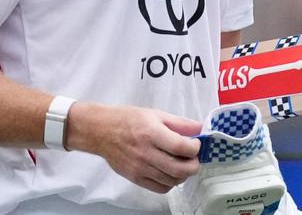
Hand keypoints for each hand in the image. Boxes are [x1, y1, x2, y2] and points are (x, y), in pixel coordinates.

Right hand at [66, 102, 201, 193]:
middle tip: (194, 158)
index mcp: (151, 133)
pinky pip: (160, 188)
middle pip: (179, 169)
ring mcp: (140, 168)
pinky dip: (170, 183)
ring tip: (182, 164)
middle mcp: (145, 152)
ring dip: (183, 174)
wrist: (101, 131)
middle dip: (194, 165)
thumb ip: (179, 123)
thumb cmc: (128, 119)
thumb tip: (200, 128)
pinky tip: (170, 172)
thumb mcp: (155, 114)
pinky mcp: (135, 178)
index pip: (181, 147)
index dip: (195, 148)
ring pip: (172, 180)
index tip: (196, 144)